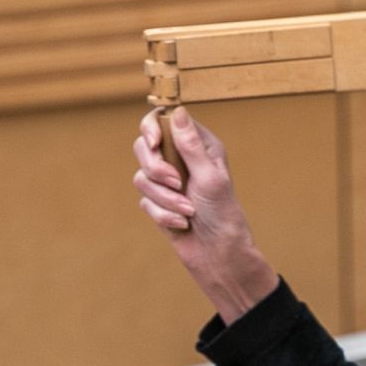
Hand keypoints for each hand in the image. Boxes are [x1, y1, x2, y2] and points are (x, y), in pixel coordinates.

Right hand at [132, 107, 277, 321]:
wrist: (218, 254)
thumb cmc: (222, 214)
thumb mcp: (210, 177)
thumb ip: (191, 146)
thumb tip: (178, 111)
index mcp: (199, 145)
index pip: (164, 120)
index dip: (152, 127)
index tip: (154, 143)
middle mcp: (181, 159)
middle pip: (145, 146)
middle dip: (156, 167)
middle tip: (176, 183)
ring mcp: (168, 181)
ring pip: (142, 176)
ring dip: (164, 197)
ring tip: (188, 210)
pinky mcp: (158, 202)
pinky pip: (145, 201)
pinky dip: (163, 213)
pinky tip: (182, 223)